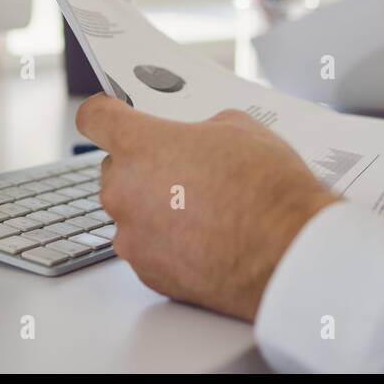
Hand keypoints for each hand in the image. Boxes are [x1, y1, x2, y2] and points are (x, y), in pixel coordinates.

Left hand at [76, 95, 337, 321]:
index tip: (113, 113)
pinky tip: (205, 236)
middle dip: (144, 165)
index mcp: (140, 145)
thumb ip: (197, 127)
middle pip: (115, 168)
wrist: (289, 252)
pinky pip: (148, 246)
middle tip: (185, 169)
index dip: (105, 112)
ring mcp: (133, 237)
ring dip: (155, 206)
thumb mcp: (238, 127)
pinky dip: (168, 240)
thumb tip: (192, 139)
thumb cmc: (267, 189)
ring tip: (203, 207)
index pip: (94, 117)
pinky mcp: (148, 272)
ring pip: (131, 211)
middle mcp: (124, 191)